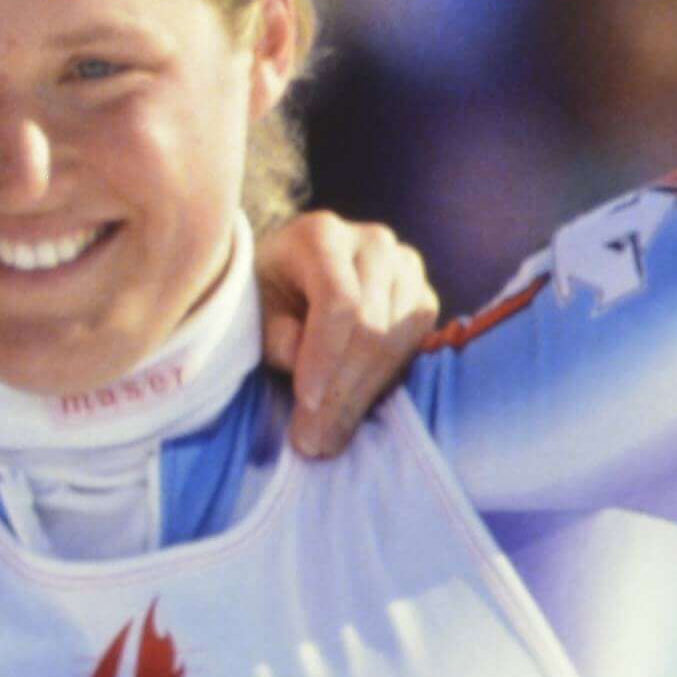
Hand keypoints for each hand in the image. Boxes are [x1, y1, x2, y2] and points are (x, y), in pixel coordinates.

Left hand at [254, 208, 439, 458]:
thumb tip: (300, 360)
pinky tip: (352, 406)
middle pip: (370, 326)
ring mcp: (406, 266)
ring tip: (326, 436)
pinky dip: (382, 382)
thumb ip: (272, 333)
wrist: (295, 274)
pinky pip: (414, 346)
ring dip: (360, 395)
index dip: (324, 355)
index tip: (304, 401)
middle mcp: (373, 242)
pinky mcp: (423, 296)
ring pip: (395, 341)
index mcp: (321, 234)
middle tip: (312, 442)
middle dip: (339, 391)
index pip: (337, 300)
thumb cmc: (267, 293)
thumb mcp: (253, 309)